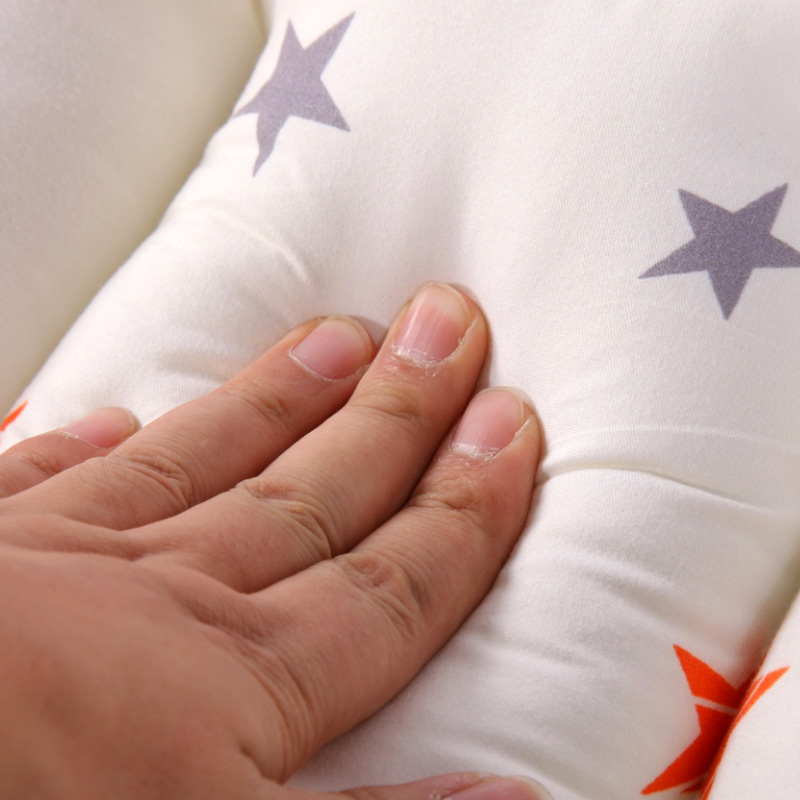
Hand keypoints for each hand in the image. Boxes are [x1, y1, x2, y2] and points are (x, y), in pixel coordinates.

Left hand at [0, 285, 547, 799]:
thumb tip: (516, 792)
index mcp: (229, 694)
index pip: (391, 583)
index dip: (465, 507)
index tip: (511, 425)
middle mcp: (163, 605)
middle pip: (316, 493)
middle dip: (398, 411)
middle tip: (448, 324)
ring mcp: (57, 566)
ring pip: (204, 459)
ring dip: (282, 396)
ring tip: (344, 332)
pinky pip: (40, 484)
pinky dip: (86, 449)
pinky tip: (120, 411)